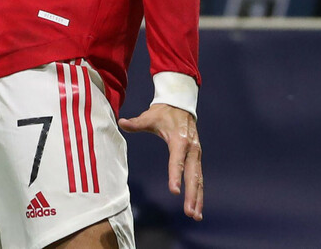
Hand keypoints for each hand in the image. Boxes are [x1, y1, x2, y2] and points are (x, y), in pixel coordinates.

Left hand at [118, 104, 203, 220]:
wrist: (180, 105)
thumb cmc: (162, 113)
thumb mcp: (149, 117)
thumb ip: (136, 123)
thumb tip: (121, 122)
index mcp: (179, 140)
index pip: (177, 161)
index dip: (175, 176)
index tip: (174, 191)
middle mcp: (191, 149)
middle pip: (193, 175)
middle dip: (191, 195)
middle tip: (189, 213)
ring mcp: (196, 154)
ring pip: (198, 179)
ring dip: (198, 198)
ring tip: (195, 216)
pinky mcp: (196, 158)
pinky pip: (199, 177)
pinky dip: (199, 192)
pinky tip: (197, 207)